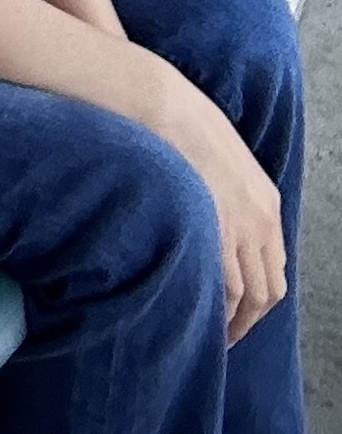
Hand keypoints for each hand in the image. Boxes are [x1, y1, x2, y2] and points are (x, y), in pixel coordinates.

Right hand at [130, 52, 286, 342]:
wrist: (158, 100)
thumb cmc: (174, 120)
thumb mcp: (215, 156)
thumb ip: (221, 191)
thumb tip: (207, 218)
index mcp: (266, 199)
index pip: (274, 267)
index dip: (256, 297)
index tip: (235, 310)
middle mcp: (263, 219)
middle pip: (269, 290)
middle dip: (248, 318)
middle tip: (223, 334)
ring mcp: (242, 227)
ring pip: (251, 295)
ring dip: (233, 320)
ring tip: (208, 332)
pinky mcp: (218, 231)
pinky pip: (227, 287)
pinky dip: (218, 308)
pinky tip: (198, 312)